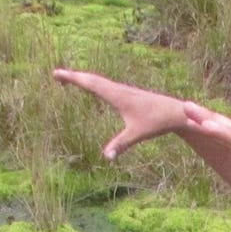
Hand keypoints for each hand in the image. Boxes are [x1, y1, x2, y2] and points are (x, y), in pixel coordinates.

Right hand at [52, 68, 186, 159]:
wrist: (175, 112)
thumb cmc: (157, 122)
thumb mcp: (137, 134)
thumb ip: (120, 145)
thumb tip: (106, 157)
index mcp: (117, 95)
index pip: (91, 84)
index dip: (73, 79)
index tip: (57, 74)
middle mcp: (118, 89)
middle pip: (92, 79)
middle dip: (73, 76)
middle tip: (56, 75)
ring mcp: (123, 91)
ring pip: (99, 81)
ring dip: (83, 78)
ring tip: (68, 78)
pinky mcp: (128, 95)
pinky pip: (106, 86)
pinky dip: (94, 83)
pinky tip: (93, 86)